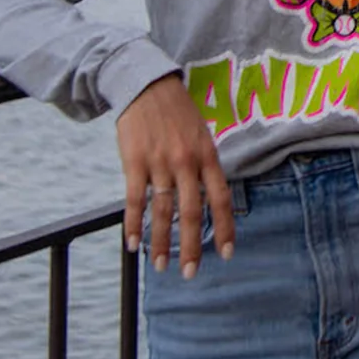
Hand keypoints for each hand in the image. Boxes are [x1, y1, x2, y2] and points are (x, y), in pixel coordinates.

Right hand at [116, 74, 234, 277]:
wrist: (147, 84)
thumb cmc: (177, 112)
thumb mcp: (200, 133)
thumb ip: (204, 165)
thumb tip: (208, 199)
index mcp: (207, 154)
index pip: (220, 198)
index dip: (225, 228)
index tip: (226, 254)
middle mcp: (187, 161)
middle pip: (192, 212)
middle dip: (192, 246)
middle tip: (189, 273)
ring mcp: (160, 162)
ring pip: (163, 211)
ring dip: (161, 242)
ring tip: (161, 266)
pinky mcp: (135, 161)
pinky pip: (135, 200)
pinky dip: (133, 224)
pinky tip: (132, 243)